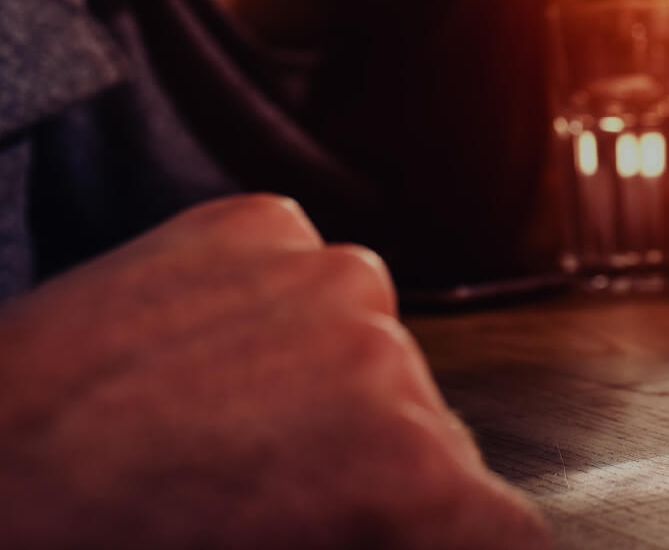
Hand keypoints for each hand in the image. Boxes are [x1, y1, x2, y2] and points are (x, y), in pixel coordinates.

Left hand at [0, 195, 550, 549]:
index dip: (465, 545)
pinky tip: (190, 365)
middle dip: (377, 477)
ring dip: (327, 393)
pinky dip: (269, 317)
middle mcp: (385, 351)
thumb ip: (370, 540)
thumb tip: (426, 526)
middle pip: (435, 436)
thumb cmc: (93, 549)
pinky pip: (303, 275)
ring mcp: (321, 269)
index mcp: (402, 469)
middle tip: (273, 513)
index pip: (508, 530)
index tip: (410, 542)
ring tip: (213, 438)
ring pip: (370, 351)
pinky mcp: (256, 220)